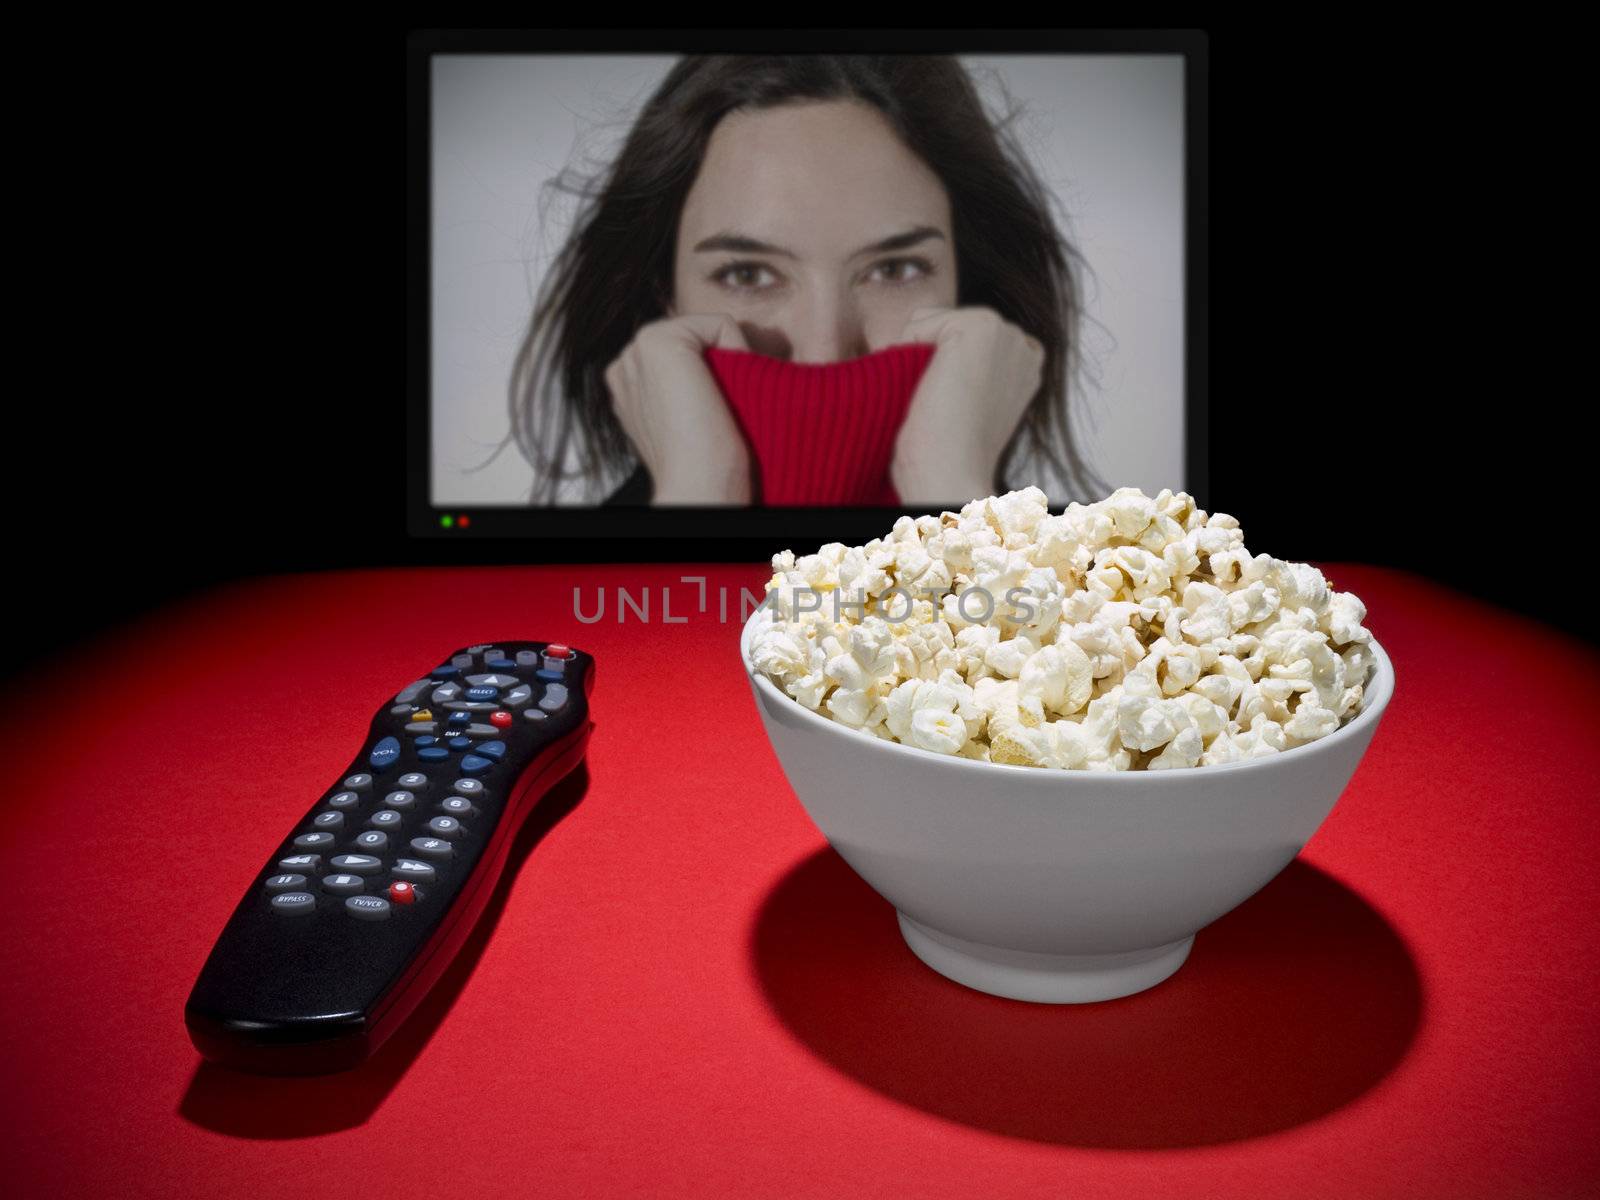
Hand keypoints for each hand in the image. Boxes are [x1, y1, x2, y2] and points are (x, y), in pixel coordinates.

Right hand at [604, 314, 752, 504]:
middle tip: (720, 411)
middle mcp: (625, 363)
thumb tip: (725, 364)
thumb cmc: (704, 465)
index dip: (712, 378)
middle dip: (720, 365)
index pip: (685, 357)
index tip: (712, 416)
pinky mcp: (658, 338)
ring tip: (720, 404)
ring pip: (708, 333)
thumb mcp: (686, 418)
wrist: (698, 483)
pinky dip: (739, 350)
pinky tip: (726, 390)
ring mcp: (636, 349)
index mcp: (626, 385)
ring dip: (729, 361)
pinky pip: (721, 324)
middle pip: (696, 341)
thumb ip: (685, 389)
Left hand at [889, 306, 1045, 505]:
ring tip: (933, 398)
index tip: (946, 410)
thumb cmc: (943, 457)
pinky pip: (918, 322)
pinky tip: (927, 387)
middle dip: (926, 361)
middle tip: (938, 407)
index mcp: (1025, 367)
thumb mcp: (962, 406)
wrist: (949, 475)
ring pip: (929, 322)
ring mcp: (1007, 331)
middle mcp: (1023, 345)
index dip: (936, 368)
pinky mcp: (981, 325)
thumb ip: (962, 371)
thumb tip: (921, 343)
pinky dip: (906, 351)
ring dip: (914, 357)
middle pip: (944, 328)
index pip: (960, 341)